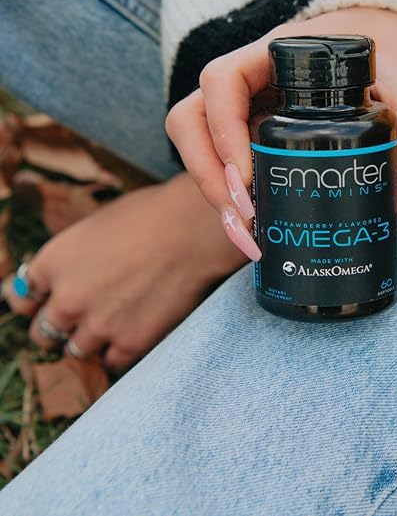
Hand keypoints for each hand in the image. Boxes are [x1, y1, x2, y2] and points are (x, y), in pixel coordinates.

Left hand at [3, 173, 246, 369]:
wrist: (192, 230)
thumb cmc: (152, 215)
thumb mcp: (98, 225)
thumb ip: (77, 255)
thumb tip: (78, 269)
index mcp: (53, 262)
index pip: (22, 297)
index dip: (39, 300)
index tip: (50, 301)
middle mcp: (66, 299)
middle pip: (43, 332)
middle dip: (61, 326)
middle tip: (85, 317)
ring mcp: (97, 325)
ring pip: (76, 351)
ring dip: (92, 340)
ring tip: (117, 322)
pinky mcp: (129, 343)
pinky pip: (112, 361)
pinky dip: (121, 350)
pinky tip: (137, 330)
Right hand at [165, 7, 396, 259]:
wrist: (378, 42)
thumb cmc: (385, 57)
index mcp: (270, 55)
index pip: (222, 80)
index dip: (223, 130)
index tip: (249, 176)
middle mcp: (246, 80)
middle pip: (191, 120)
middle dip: (208, 175)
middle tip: (247, 219)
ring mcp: (242, 106)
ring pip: (194, 141)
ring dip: (210, 190)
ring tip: (247, 233)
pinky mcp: (249, 131)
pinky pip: (220, 159)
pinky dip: (228, 193)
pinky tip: (255, 225)